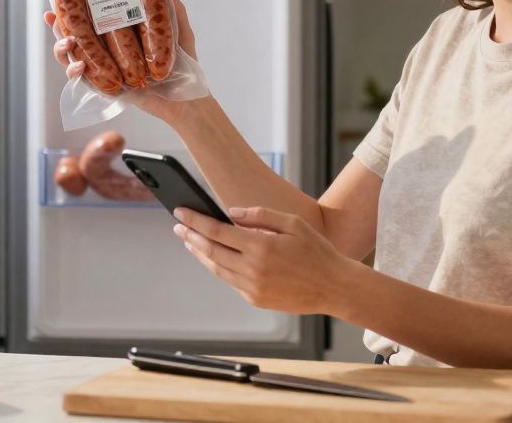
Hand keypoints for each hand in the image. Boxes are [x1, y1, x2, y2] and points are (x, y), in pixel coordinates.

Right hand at [44, 0, 197, 122]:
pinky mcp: (104, 87)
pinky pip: (82, 80)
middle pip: (75, 34)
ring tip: (66, 43)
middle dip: (58, 25)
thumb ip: (173, 11)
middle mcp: (108, 49)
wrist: (187, 100)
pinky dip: (75, 71)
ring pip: (72, 56)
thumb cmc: (184, 67)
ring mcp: (104, 68)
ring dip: (62, 48)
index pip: (93, 15)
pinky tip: (79, 65)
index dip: (75, 4)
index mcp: (120, 33)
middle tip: (52, 16)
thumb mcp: (179, 33)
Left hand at [172, 206, 354, 315]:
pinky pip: (230, 280)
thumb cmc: (316, 251)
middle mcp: (252, 269)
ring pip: (216, 268)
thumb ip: (259, 215)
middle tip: (178, 226)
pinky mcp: (255, 299)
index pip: (217, 231)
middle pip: (210, 250)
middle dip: (191, 236)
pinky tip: (214, 257)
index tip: (180, 213)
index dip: (195, 221)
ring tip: (190, 241)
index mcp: (260, 246)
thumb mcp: (292, 223)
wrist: (333, 287)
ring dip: (200, 253)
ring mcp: (252, 287)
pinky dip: (218, 267)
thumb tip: (230, 213)